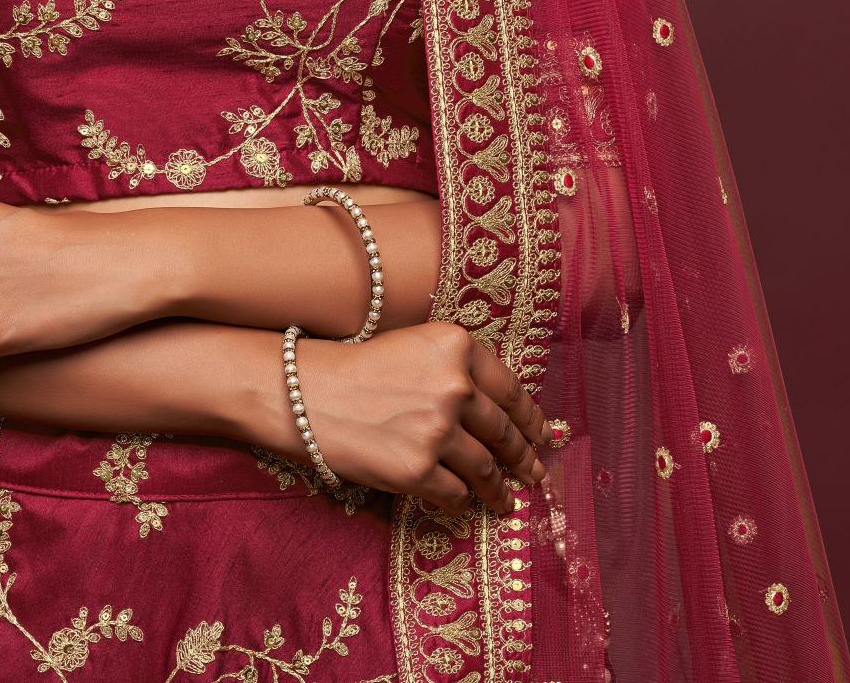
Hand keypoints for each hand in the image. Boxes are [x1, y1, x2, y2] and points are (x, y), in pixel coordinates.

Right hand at [286, 319, 550, 514]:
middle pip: (503, 431)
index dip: (531, 417)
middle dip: (524, 456)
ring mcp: (438, 430)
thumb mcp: (417, 347)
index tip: (543, 434)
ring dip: (500, 489)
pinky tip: (466, 504)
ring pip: (486, 469)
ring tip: (507, 499)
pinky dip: (464, 501)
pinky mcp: (418, 470)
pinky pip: (457, 493)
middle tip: (534, 471)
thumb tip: (502, 410)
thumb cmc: (359, 367)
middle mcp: (454, 386)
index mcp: (457, 346)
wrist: (306, 393)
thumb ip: (459, 369)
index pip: (511, 389)